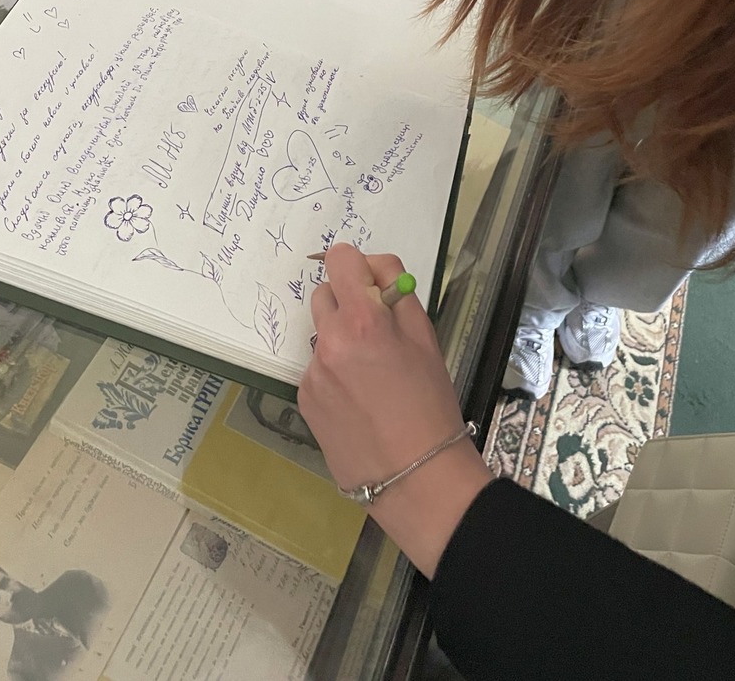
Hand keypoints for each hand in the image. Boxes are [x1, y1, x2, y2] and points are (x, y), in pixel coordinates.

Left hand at [299, 243, 491, 576]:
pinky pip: (316, 368)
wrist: (414, 477)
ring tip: (371, 376)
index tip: (372, 285)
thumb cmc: (430, 404)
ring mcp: (312, 372)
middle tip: (376, 332)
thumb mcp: (426, 338)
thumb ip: (398, 293)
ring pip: (321, 333)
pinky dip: (333, 374)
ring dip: (340, 340)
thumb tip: (375, 269)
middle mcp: (329, 340)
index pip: (340, 259)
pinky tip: (358, 402)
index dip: (357, 266)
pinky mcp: (303, 399)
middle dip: (347, 302)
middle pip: (324, 293)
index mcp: (363, 319)